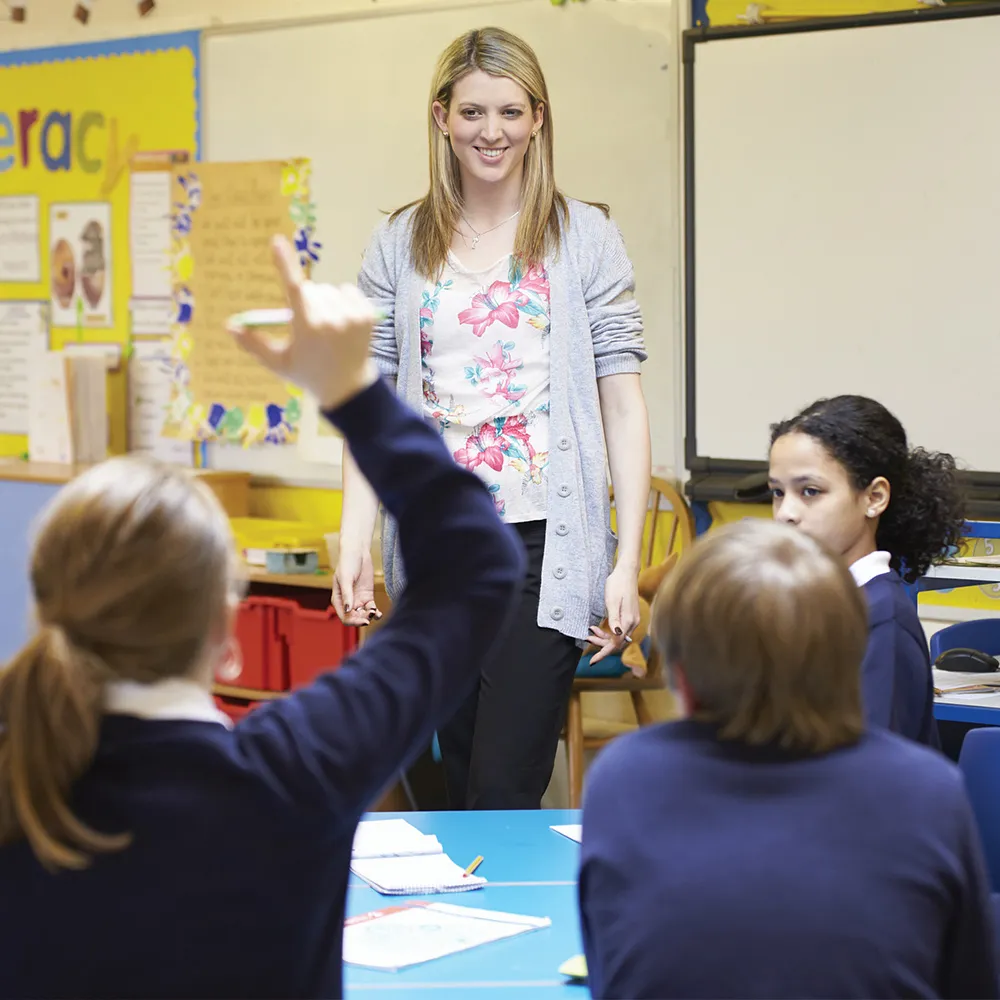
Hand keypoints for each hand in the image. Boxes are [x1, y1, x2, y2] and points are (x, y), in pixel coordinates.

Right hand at [228, 236, 377, 409]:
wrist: (348, 387)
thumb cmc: (307, 373)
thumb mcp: (278, 362)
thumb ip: (253, 344)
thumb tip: (229, 326)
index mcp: (307, 328)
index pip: (293, 289)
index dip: (284, 263)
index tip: (277, 241)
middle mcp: (331, 320)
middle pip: (309, 289)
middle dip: (304, 300)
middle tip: (309, 326)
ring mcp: (352, 317)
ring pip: (329, 289)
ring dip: (323, 301)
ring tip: (326, 326)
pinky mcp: (368, 315)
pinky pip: (348, 290)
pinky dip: (342, 300)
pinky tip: (342, 321)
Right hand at [331, 547, 382, 627]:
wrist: (358, 552)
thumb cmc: (347, 563)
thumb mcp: (346, 578)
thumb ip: (347, 594)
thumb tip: (348, 610)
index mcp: (338, 600)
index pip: (344, 617)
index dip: (353, 622)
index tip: (363, 621)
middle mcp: (348, 602)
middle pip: (354, 618)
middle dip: (362, 619)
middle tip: (370, 615)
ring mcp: (358, 600)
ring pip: (363, 615)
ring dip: (369, 617)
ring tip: (376, 613)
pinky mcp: (367, 596)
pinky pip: (371, 608)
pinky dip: (375, 613)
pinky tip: (379, 614)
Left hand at [588, 564, 640, 664]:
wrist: (626, 572)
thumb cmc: (617, 584)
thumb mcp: (612, 601)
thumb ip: (614, 619)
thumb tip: (616, 635)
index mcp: (628, 621)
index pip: (615, 644)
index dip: (603, 653)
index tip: (592, 661)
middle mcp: (633, 623)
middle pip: (616, 642)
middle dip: (601, 644)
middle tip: (586, 638)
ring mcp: (632, 620)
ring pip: (616, 636)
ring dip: (603, 637)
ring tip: (590, 631)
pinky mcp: (629, 616)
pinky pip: (618, 629)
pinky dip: (607, 631)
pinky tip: (597, 627)